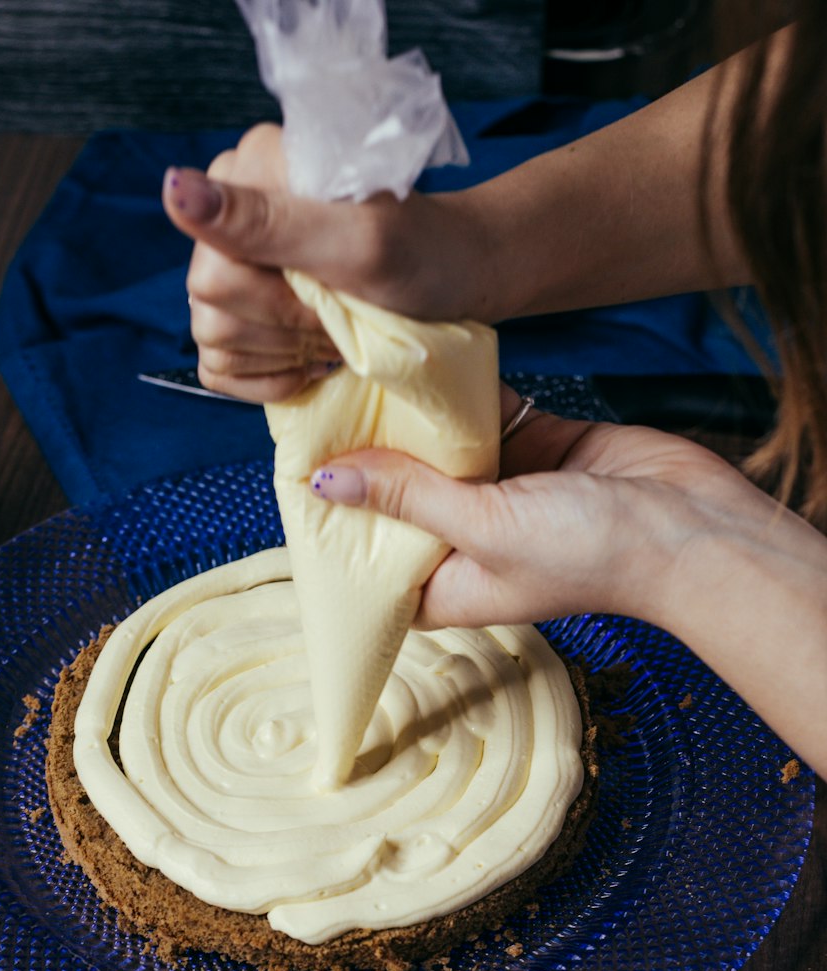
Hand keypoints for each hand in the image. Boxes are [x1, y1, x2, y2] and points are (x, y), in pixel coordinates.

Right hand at [162, 124, 489, 401]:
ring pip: (209, 333)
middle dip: (283, 326)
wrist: (453, 282)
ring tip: (331, 335)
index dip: (276, 298)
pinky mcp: (239, 314)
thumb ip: (267, 220)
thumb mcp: (357, 242)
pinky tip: (307, 362)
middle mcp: (228, 209)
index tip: (333, 291)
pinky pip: (214, 367)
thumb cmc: (421, 257)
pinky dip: (266, 378)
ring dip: (280, 351)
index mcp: (248, 171)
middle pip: (207, 300)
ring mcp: (230, 263)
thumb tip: (176, 190)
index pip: (211, 262)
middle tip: (339, 316)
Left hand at [308, 389, 826, 773]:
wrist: (692, 527)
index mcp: (448, 587)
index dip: (336, 525)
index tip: (299, 474)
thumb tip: (328, 482)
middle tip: (318, 406)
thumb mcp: (484, 527)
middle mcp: (468, 544)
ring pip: (438, 452)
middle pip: (399, 500)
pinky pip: (484, 418)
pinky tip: (422, 361)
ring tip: (357, 372)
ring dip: (409, 419)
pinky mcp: (536, 448)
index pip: (372, 563)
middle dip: (368, 459)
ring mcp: (502, 494)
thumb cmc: (592, 551)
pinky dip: (460, 395)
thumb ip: (408, 499)